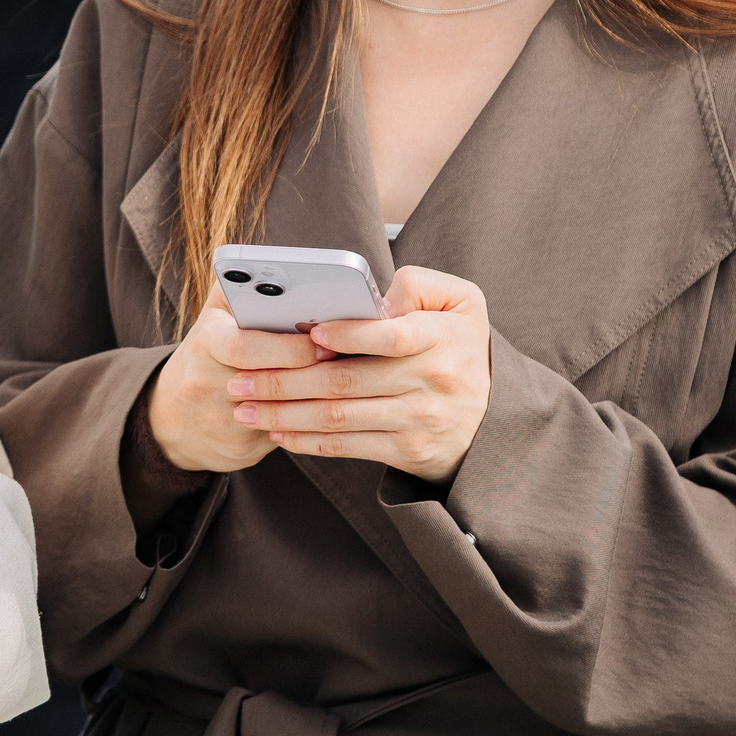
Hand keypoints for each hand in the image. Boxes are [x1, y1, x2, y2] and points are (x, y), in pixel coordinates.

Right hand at [146, 280, 327, 472]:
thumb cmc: (208, 354)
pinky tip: (330, 410)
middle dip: (307, 370)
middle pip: (266, 382)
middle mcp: (206, 384)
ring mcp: (221, 421)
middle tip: (340, 358)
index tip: (322, 335)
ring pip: (280, 414)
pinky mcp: (239, 451)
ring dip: (315, 398)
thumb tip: (283, 262)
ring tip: (345, 380)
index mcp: (205, 343)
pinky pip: (282, 437)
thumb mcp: (215, 315)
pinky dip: (308, 424)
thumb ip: (241, 286)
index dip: (288, 345)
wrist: (173, 418)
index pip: (244, 346)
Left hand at [226, 265, 493, 483]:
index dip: (348, 334)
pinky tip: (277, 431)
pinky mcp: (406, 451)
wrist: (495, 418)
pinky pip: (348, 446)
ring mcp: (418, 421)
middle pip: (346, 382)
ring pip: (338, 417)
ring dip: (284, 413)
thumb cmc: (461, 346)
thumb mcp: (461, 302)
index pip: (391, 336)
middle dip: (284, 380)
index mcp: (442, 339)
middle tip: (240, 378)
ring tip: (244, 406)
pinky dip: (307, 440)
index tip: (307, 331)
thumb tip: (373, 299)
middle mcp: (431, 382)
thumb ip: (419, 284)